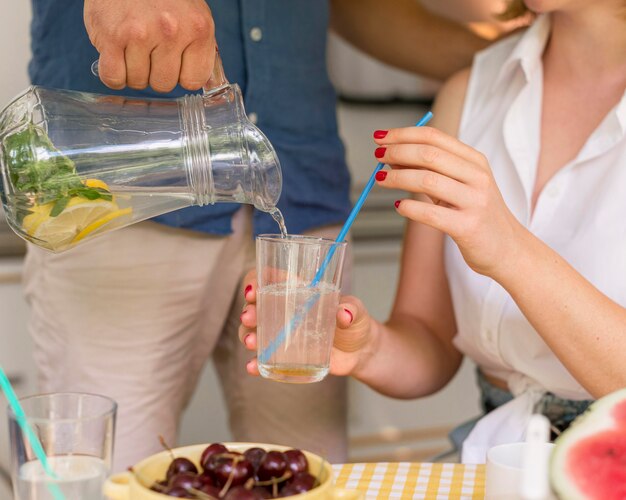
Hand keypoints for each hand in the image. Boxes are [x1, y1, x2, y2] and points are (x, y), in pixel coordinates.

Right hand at [84, 0, 215, 91]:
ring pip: (138, 82)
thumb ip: (199, 47)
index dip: (180, 76)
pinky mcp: (112, 36)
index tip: (174, 63)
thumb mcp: (193, 14)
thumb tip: (207, 81)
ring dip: (132, 71)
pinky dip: (113, 75)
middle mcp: (172, 31)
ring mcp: (140, 34)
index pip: (193, 81)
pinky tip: (116, 58)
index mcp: (198, 28)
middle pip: (163, 84)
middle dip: (154, 73)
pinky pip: (113, 77)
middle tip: (148, 51)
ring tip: (131, 47)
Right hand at [238, 270, 374, 376]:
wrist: (361, 352)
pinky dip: (256, 363)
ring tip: (252, 342)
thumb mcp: (356, 311)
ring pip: (255, 331)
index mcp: (297, 292)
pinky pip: (265, 359)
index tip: (253, 290)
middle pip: (256, 306)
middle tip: (250, 318)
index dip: (255, 282)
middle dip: (248, 311)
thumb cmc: (355, 323)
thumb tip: (344, 314)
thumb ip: (351, 309)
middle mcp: (284, 311)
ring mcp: (282, 335)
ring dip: (247, 335)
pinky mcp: (285, 356)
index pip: (268, 279)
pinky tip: (252, 367)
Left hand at [373, 127, 525, 277]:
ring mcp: (475, 201)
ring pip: (428, 181)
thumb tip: (393, 156)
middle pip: (429, 155)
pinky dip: (409, 208)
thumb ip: (432, 171)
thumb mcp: (459, 185)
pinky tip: (399, 206)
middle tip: (377, 155)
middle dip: (397, 152)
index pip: (434, 138)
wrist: (507, 249)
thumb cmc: (477, 214)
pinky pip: (431, 214)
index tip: (380, 136)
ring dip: (398, 177)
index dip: (403, 134)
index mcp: (474, 161)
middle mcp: (477, 177)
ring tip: (379, 179)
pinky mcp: (468, 227)